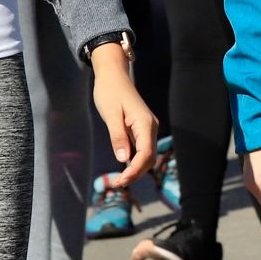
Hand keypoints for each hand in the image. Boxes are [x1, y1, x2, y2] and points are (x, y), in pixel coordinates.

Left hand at [90, 46, 158, 186]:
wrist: (113, 75)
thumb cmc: (109, 92)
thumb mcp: (110, 115)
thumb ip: (118, 137)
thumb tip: (124, 160)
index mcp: (145, 124)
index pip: (145, 154)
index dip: (135, 170)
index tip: (120, 181)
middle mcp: (151, 127)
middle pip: (149, 157)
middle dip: (136, 173)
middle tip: (117, 184)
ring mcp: (148, 128)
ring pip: (147, 155)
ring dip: (136, 169)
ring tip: (120, 179)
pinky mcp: (142, 128)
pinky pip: (142, 148)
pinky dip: (135, 160)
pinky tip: (124, 167)